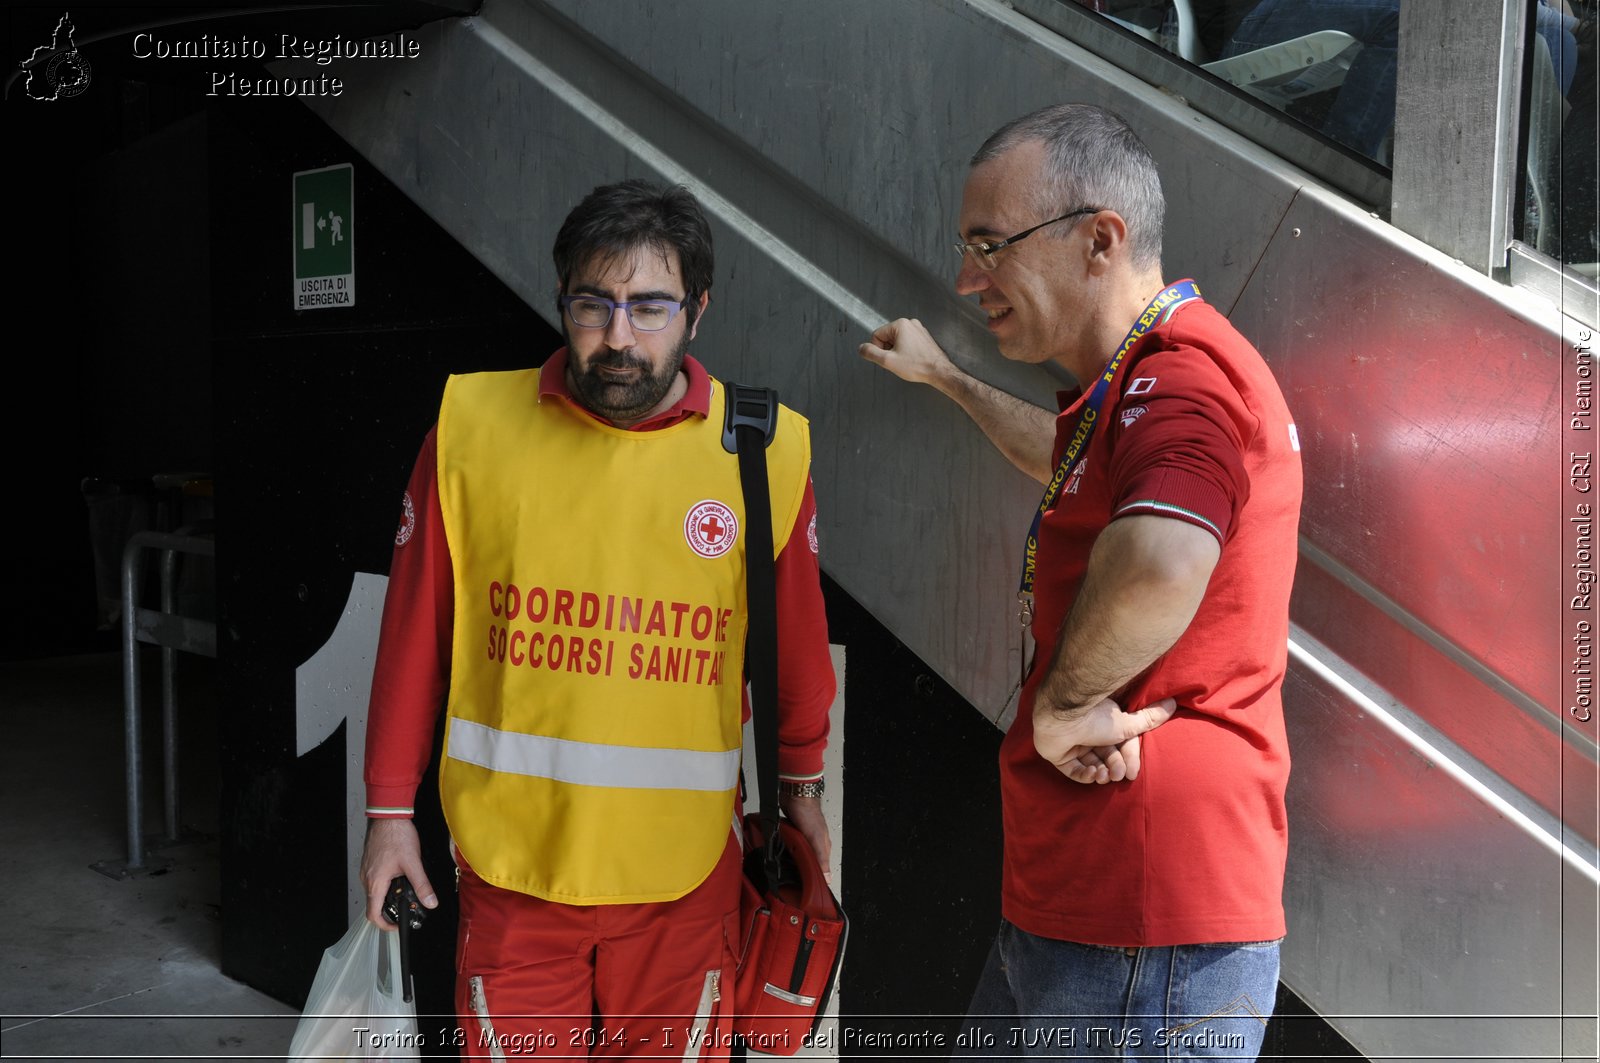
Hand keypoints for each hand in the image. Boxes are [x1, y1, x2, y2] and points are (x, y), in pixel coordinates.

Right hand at [360, 819, 438, 928]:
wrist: (388, 816)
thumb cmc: (396, 835)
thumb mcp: (413, 863)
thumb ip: (422, 885)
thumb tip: (430, 902)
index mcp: (375, 883)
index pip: (373, 914)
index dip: (385, 925)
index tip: (397, 926)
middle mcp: (367, 879)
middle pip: (375, 904)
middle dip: (391, 909)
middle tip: (408, 907)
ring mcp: (367, 870)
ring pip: (375, 892)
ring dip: (389, 896)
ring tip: (406, 891)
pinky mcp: (370, 862)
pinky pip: (376, 880)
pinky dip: (386, 884)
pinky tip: (400, 876)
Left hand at [778, 792, 832, 885]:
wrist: (796, 794)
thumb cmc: (809, 812)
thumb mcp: (816, 839)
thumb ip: (821, 859)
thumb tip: (828, 878)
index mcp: (823, 847)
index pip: (822, 869)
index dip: (817, 880)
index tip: (809, 891)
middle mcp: (814, 843)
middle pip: (808, 862)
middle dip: (801, 872)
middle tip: (792, 884)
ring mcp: (803, 837)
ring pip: (798, 855)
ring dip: (791, 861)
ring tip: (784, 871)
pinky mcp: (793, 832)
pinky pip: (790, 846)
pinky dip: (785, 850)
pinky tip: (780, 854)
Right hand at [859, 318, 956, 387]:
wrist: (939, 371)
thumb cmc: (917, 365)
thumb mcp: (888, 361)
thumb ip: (871, 353)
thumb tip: (862, 348)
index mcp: (900, 324)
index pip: (877, 335)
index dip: (879, 350)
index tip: (889, 358)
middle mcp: (910, 323)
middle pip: (887, 337)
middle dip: (889, 350)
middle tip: (899, 361)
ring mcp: (918, 329)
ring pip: (897, 341)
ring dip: (898, 352)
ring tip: (907, 361)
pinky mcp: (923, 337)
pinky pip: (907, 343)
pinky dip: (907, 352)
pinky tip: (913, 360)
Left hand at [1032, 696, 1175, 783]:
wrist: (1063, 718)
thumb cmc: (1095, 719)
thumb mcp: (1127, 723)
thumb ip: (1148, 719)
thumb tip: (1173, 703)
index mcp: (1105, 725)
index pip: (1120, 746)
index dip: (1128, 759)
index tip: (1132, 773)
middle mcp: (1089, 734)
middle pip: (1106, 757)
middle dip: (1114, 768)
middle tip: (1118, 775)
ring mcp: (1072, 744)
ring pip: (1091, 765)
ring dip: (1100, 773)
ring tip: (1102, 775)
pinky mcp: (1058, 754)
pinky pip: (1072, 770)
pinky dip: (1083, 774)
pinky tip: (1090, 773)